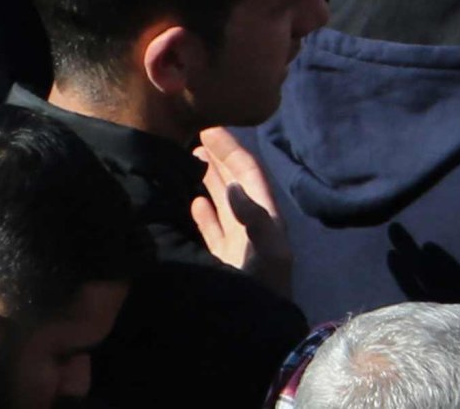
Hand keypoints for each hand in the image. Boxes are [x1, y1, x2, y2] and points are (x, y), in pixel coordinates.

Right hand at [189, 132, 291, 289]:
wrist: (263, 330)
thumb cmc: (269, 287)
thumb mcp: (270, 250)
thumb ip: (254, 217)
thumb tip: (233, 187)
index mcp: (266, 215)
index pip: (248, 172)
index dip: (231, 149)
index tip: (210, 128)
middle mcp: (251, 223)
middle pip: (234, 182)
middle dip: (218, 159)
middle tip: (194, 137)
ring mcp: (237, 242)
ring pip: (221, 203)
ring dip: (208, 181)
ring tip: (190, 160)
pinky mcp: (222, 260)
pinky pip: (212, 230)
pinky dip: (203, 213)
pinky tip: (192, 201)